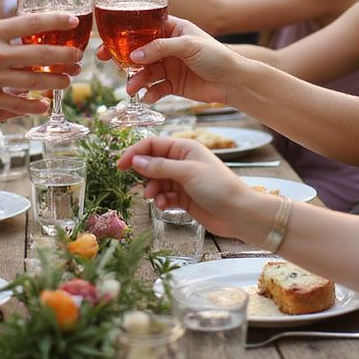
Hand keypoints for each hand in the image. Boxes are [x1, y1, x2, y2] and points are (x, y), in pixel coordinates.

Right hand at [0, 12, 79, 112]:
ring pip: (35, 80)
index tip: (72, 20)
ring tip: (69, 80)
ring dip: (57, 81)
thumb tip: (12, 22)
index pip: (30, 22)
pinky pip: (17, 103)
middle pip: (40, 53)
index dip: (55, 20)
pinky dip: (34, 105)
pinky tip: (45, 105)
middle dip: (65, 56)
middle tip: (79, 57)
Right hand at [99, 15, 238, 104]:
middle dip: (123, 58)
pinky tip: (148, 98)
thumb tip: (134, 56)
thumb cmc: (216, 56)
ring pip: (145, 72)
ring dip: (136, 80)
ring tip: (132, 89)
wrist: (233, 81)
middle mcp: (168, 47)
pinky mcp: (173, 85)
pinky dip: (149, 94)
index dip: (124, 34)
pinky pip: (155, 89)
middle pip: (139, 51)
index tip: (107, 42)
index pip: (143, 28)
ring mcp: (169, 66)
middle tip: (108, 62)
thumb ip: (160, 48)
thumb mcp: (188, 45)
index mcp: (172, 29)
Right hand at [116, 136, 269, 241]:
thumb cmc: (218, 187)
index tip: (121, 165)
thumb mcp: (187, 173)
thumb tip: (135, 161)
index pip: (153, 144)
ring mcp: (183, 180)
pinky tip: (165, 206)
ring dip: (152, 190)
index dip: (135, 153)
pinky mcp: (184, 198)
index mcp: (185, 148)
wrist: (238, 213)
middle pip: (152, 163)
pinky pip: (164, 196)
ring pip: (156, 181)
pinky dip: (161, 200)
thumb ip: (159, 167)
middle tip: (140, 186)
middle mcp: (182, 162)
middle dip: (144, 175)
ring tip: (155, 198)